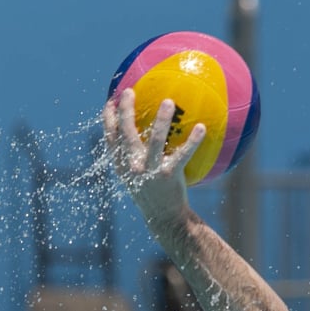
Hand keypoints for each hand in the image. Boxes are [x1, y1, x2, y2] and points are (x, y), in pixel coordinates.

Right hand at [102, 88, 203, 226]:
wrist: (165, 219)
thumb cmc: (153, 196)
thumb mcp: (138, 178)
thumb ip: (135, 158)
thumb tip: (144, 135)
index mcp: (122, 166)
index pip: (110, 138)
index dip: (108, 119)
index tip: (110, 102)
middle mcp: (133, 166)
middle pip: (126, 133)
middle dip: (126, 110)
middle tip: (130, 91)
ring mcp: (150, 171)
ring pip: (154, 140)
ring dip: (162, 120)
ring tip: (168, 101)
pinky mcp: (169, 176)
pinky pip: (182, 154)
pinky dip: (192, 141)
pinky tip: (201, 127)